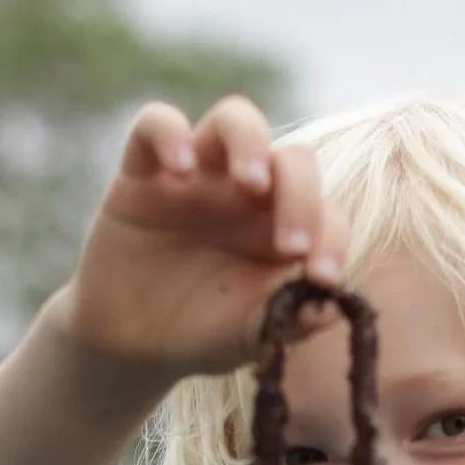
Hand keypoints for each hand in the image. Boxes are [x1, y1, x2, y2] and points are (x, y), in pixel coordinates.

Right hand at [57, 95, 350, 381]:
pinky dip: (169, 134)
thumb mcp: (248, 337)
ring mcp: (198, 176)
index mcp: (284, 227)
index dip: (334, 239)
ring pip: (234, 119)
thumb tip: (332, 309)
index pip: (326, 212)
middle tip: (291, 246)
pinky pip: (155, 125)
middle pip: (293, 159)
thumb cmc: (199, 334)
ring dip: (250, 141)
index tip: (323, 279)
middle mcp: (248, 192)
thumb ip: (289, 323)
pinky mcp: (143, 171)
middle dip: (301, 196)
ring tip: (251, 182)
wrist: (130, 345)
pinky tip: (179, 170)